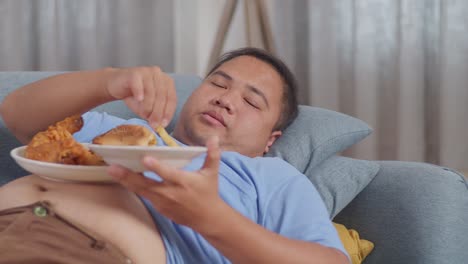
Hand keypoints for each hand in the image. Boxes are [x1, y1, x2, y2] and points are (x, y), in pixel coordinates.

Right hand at [105, 67, 176, 127]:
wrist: (114, 84)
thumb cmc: (134, 95)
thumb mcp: (147, 106)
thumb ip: (155, 112)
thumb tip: (159, 124)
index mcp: (166, 81)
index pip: (171, 98)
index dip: (168, 112)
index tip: (163, 124)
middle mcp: (158, 74)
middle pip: (162, 96)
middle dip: (158, 112)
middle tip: (153, 124)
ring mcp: (146, 72)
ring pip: (151, 92)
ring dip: (148, 106)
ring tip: (144, 115)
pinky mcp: (134, 73)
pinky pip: (139, 85)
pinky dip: (139, 93)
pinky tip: (138, 100)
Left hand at [107, 137, 222, 228]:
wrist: (207, 218)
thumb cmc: (209, 192)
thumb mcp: (212, 173)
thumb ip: (212, 154)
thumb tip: (214, 137)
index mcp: (184, 182)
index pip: (168, 174)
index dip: (156, 167)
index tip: (145, 159)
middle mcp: (171, 193)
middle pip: (146, 184)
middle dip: (128, 176)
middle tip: (112, 167)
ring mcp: (163, 202)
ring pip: (141, 191)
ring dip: (126, 181)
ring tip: (112, 171)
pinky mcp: (160, 208)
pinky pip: (144, 196)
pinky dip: (134, 187)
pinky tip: (123, 179)